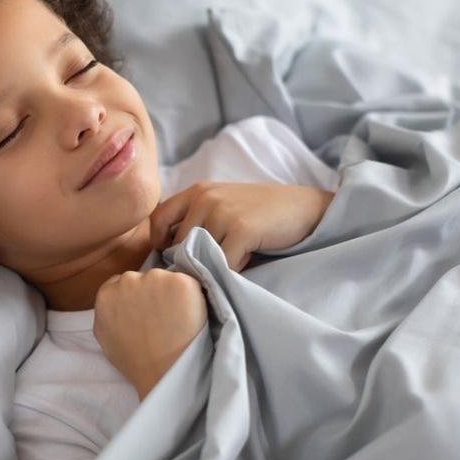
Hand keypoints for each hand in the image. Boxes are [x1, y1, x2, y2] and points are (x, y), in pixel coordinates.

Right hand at [93, 269, 207, 400]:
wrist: (162, 372)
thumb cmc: (134, 361)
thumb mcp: (104, 335)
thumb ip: (106, 312)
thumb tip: (116, 301)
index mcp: (107, 293)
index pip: (123, 283)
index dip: (137, 297)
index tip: (145, 311)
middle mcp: (129, 280)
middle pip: (146, 278)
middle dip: (153, 293)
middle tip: (161, 318)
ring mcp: (156, 279)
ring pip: (167, 279)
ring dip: (172, 294)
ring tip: (176, 320)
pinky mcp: (181, 283)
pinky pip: (189, 284)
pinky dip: (191, 298)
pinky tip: (188, 317)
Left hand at [150, 182, 333, 270]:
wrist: (302, 208)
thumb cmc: (259, 212)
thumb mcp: (221, 205)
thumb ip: (195, 220)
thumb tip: (166, 255)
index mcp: (197, 191)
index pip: (157, 217)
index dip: (159, 241)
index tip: (173, 255)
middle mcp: (204, 198)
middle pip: (177, 243)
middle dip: (191, 259)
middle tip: (213, 261)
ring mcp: (222, 212)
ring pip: (199, 255)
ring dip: (214, 264)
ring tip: (233, 257)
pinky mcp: (241, 229)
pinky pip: (223, 263)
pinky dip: (233, 268)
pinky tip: (246, 259)